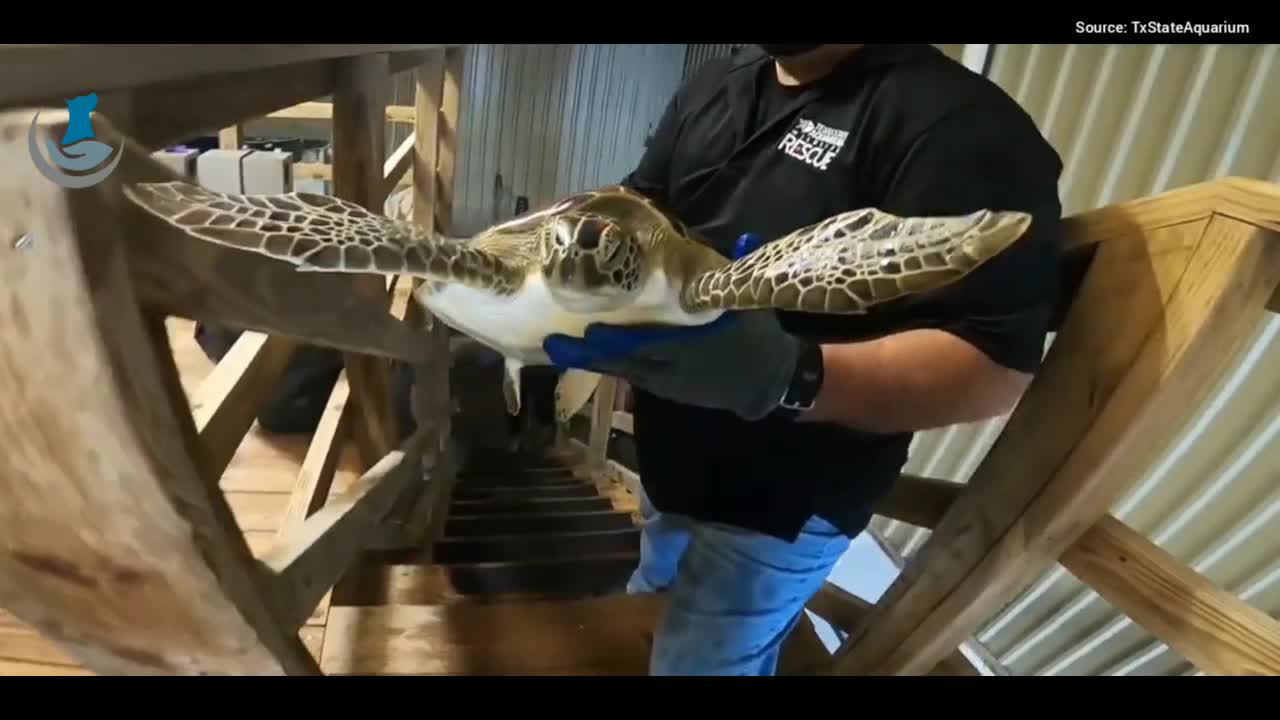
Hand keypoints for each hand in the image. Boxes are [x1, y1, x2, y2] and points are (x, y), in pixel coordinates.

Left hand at [542, 233, 801, 420]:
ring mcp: (667, 382)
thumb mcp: (748, 306)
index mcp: (692, 346)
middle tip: (553, 342)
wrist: (767, 382)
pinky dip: (606, 365)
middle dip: (588, 353)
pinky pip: (629, 375)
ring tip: (555, 348)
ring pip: (621, 371)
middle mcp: (673, 368)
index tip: (589, 329)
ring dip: (589, 360)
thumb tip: (743, 240)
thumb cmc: (755, 338)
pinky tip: (582, 355)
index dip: (617, 340)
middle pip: (624, 362)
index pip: (649, 345)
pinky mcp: (664, 388)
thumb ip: (737, 275)